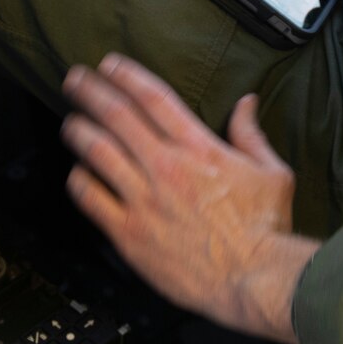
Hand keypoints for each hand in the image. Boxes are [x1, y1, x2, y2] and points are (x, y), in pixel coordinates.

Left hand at [61, 54, 320, 343]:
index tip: (108, 64)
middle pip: (116, 116)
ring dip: (78, 131)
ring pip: (97, 152)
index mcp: (198, 147)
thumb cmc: (267, 228)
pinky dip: (79, 180)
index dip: (126, 75)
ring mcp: (143, 200)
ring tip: (70, 123)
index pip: (153, 98)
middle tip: (73, 79)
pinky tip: (76, 173)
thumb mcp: (272, 172)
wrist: (254, 279)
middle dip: (90, 92)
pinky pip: (91, 199)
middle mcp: (165, 166)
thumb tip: (246, 102)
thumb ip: (251, 134)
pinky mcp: (129, 234)